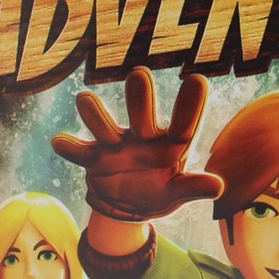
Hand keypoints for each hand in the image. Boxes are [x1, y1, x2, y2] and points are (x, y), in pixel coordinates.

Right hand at [51, 69, 222, 222]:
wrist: (127, 205)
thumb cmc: (160, 190)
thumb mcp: (177, 192)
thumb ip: (192, 187)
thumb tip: (218, 187)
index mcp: (170, 145)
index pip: (183, 124)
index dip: (189, 105)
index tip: (197, 79)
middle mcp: (143, 137)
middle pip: (142, 116)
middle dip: (139, 98)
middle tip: (139, 74)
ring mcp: (116, 145)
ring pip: (105, 126)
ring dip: (95, 115)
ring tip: (85, 99)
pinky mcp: (93, 158)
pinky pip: (79, 151)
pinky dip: (69, 148)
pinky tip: (59, 141)